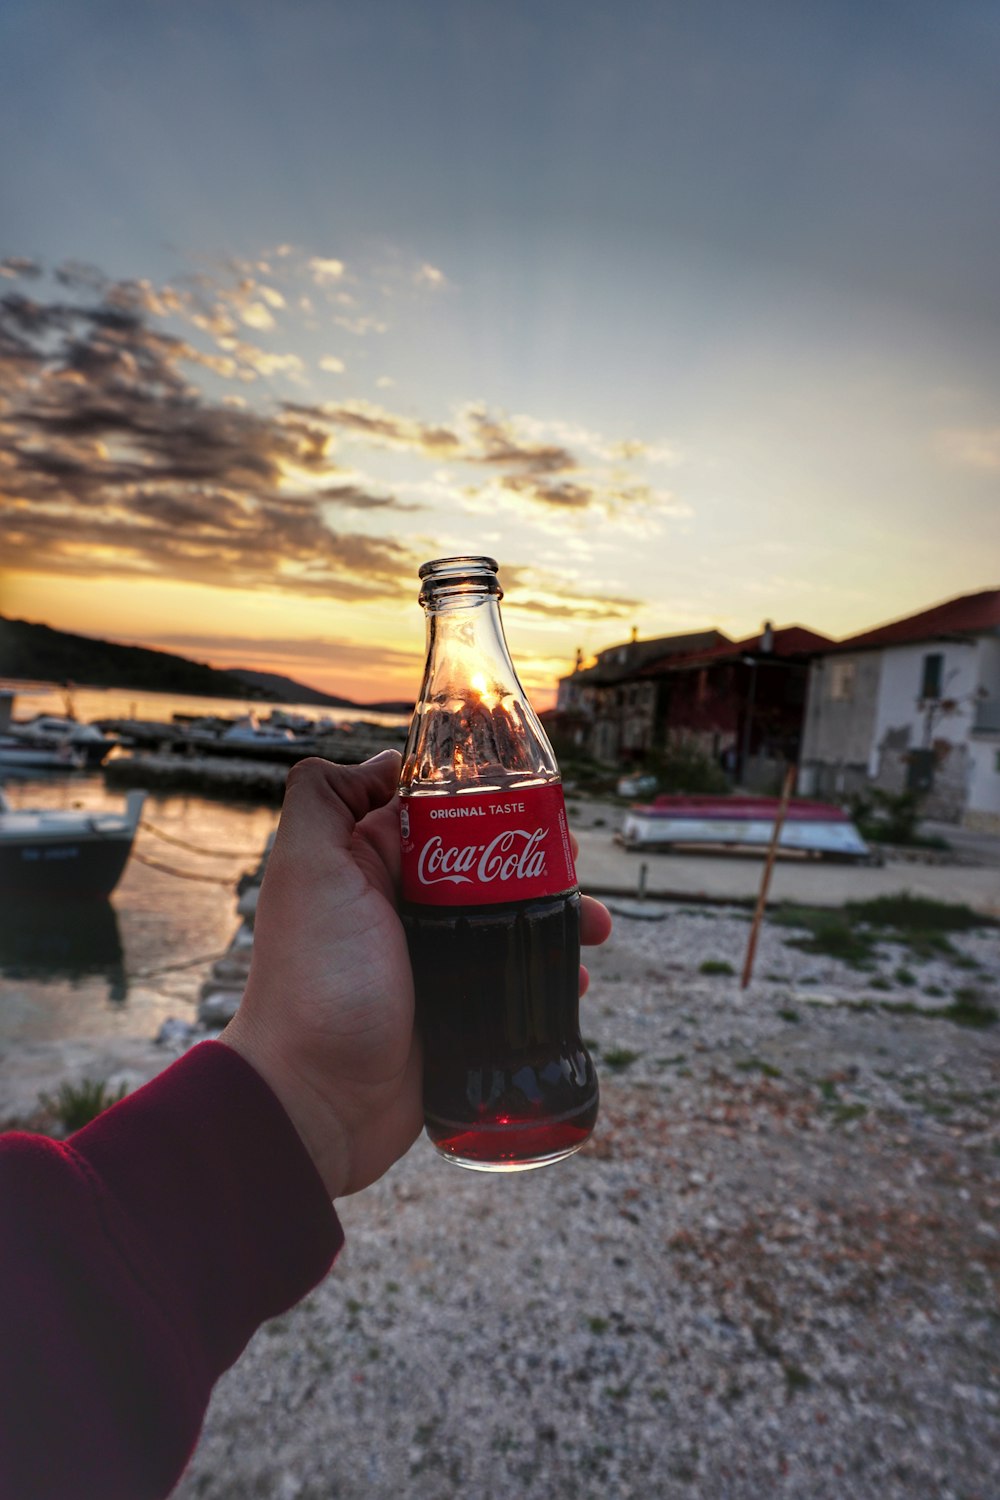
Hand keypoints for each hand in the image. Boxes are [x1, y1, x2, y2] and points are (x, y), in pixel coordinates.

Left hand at [222, 754, 611, 1198]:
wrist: (316, 1102)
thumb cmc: (313, 982)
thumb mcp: (306, 870)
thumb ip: (326, 800)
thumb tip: (384, 762)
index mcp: (368, 868)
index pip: (438, 815)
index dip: (487, 803)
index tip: (533, 802)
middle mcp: (400, 910)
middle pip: (484, 868)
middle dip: (536, 862)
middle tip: (574, 868)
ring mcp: (430, 965)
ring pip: (507, 924)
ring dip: (556, 919)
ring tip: (593, 928)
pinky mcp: (455, 1015)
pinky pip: (512, 985)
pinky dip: (548, 977)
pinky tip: (573, 978)